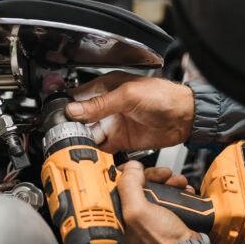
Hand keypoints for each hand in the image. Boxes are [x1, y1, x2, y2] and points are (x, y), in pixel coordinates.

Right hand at [66, 71, 193, 152]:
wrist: (186, 117)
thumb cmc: (164, 97)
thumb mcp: (128, 96)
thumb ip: (101, 104)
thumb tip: (75, 110)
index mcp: (107, 88)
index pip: (80, 98)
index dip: (68, 108)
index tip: (58, 119)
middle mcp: (109, 106)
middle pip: (82, 119)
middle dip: (74, 128)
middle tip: (65, 137)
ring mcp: (115, 124)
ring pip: (91, 135)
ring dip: (84, 142)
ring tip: (76, 148)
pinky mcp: (122, 140)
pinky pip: (104, 148)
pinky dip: (97, 153)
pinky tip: (92, 155)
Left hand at [119, 161, 199, 243]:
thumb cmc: (162, 243)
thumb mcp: (139, 212)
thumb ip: (129, 187)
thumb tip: (130, 168)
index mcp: (118, 222)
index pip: (117, 190)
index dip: (128, 175)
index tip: (137, 168)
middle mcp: (132, 223)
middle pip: (138, 188)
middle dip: (154, 177)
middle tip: (164, 173)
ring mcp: (150, 222)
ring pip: (155, 192)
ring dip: (168, 183)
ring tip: (178, 182)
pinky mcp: (165, 222)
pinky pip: (168, 200)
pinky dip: (177, 193)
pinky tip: (184, 191)